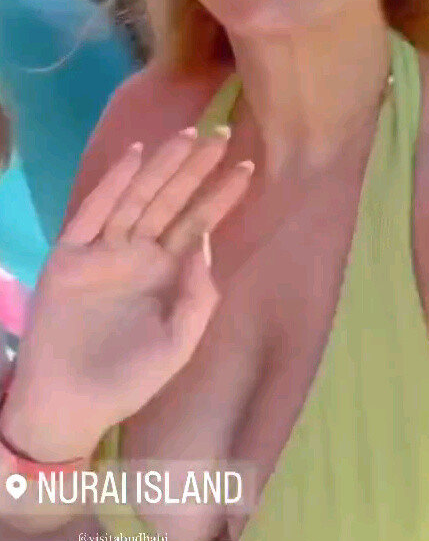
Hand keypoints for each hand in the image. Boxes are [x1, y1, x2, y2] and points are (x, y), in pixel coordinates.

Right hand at [0, 127, 253, 461]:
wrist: (70, 406)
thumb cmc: (128, 381)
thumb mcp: (178, 345)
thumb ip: (198, 297)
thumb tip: (207, 244)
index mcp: (165, 273)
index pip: (198, 225)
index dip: (220, 196)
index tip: (247, 166)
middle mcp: (137, 254)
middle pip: (170, 202)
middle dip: (195, 170)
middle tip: (222, 134)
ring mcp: (103, 252)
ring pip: (137, 199)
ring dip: (161, 167)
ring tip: (188, 137)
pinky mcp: (70, 256)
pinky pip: (93, 213)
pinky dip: (112, 185)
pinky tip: (134, 156)